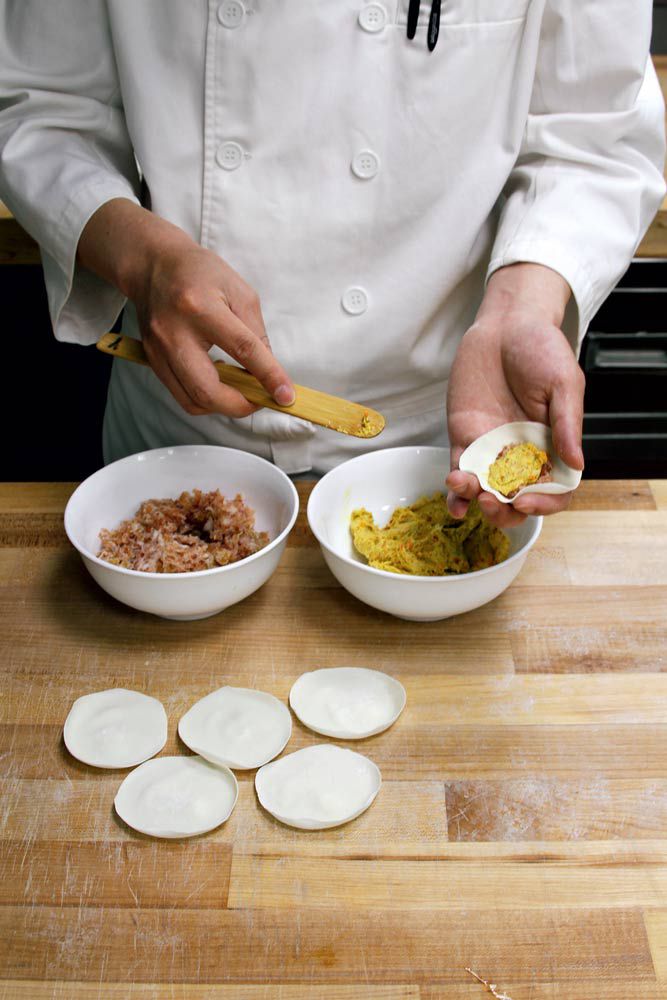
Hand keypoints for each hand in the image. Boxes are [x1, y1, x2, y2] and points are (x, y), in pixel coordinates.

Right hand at [78, 199, 294, 416]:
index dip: (268, 376)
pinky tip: (220, 385)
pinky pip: (182, 395)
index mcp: (201, 307)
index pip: (242, 349)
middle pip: (207, 390)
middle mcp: (175, 332)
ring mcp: (159, 350)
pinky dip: (206, 399)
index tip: (286, 396)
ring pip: (193, 401)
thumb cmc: (200, 274)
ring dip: (223, 406)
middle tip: (260, 399)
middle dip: (240, 406)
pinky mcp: (152, 361)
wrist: (153, 266)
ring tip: (240, 391)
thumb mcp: (239, 292)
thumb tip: (269, 374)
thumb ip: (256, 334)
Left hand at [446, 264, 584, 527]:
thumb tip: (575, 464)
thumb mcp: (564, 382)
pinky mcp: (465, 439)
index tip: (527, 501)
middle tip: (492, 503)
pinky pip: (461, 471)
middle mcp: (523, 454)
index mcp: (553, 445)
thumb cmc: (541, 348)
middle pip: (518, 499)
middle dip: (505, 510)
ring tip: (469, 491)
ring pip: (487, 491)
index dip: (544, 503)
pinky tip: (452, 501)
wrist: (506, 324)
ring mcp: (493, 449)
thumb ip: (567, 424)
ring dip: (478, 501)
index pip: (554, 489)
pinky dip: (456, 492)